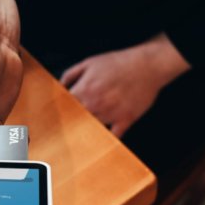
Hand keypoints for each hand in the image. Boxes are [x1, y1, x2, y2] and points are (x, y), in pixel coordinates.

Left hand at [60, 33, 189, 136]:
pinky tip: (102, 141)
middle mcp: (95, 104)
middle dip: (71, 124)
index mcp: (84, 89)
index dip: (60, 112)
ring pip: (92, 129)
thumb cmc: (118, 63)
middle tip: (67, 129)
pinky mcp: (126, 119)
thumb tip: (59, 87)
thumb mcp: (89, 62)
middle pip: (76, 121)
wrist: (147, 65)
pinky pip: (113, 136)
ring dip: (87, 131)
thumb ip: (70, 75)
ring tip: (81, 137)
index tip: (57, 117)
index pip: (64, 107)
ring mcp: (111, 113)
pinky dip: (107, 140)